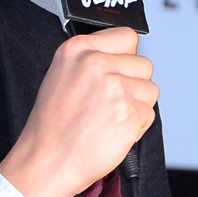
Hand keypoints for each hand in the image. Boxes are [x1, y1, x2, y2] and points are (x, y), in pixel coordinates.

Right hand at [0, 27, 158, 196]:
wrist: (47, 159)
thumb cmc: (52, 124)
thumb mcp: (60, 73)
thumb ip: (90, 58)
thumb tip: (120, 55)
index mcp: (77, 49)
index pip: (126, 36)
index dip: (125, 57)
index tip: (118, 69)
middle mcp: (96, 63)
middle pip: (143, 64)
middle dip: (133, 83)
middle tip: (110, 100)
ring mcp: (114, 87)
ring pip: (150, 90)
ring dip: (137, 105)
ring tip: (110, 116)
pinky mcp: (129, 112)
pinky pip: (149, 114)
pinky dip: (136, 126)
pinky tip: (113, 129)